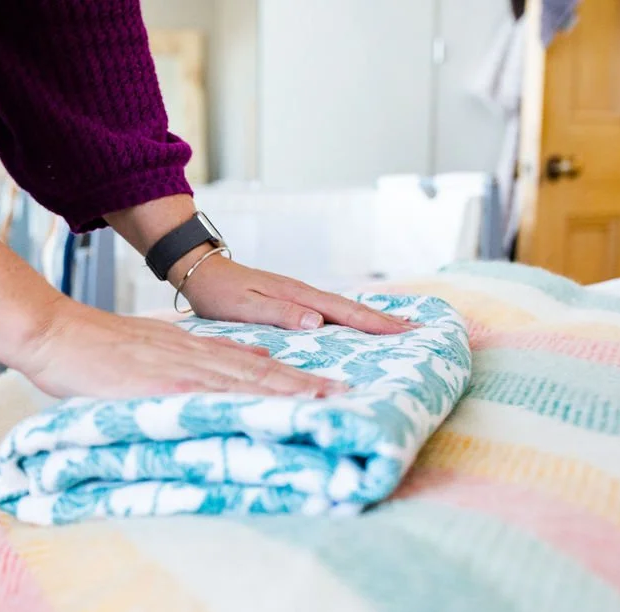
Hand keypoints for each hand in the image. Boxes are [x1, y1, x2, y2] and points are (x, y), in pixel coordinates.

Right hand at [0, 231, 343, 399]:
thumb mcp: (150, 347)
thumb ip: (194, 357)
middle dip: (301, 386)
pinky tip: (263, 408)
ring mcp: (175, 367)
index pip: (250, 364)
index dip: (289, 377)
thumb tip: (243, 366)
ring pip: (241, 380)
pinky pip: (205, 393)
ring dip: (284, 392)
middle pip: (257, 372)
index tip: (322, 388)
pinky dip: (239, 401)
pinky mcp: (157, 381)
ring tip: (321, 403)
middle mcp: (191, 354)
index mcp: (190, 349)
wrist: (54, 332)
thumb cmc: (92, 347)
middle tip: (342, 397)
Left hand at [178, 252, 414, 334]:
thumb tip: (318, 322)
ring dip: (371, 319)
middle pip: (352, 309)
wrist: (201, 270)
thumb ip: (280, 314)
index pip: (345, 312)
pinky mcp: (291, 301)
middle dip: (385, 320)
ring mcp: (299, 296)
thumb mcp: (246, 306)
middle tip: (418, 331)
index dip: (376, 324)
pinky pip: (330, 311)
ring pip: (343, 310)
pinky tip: (356, 325)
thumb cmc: (219, 292)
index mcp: (298, 295)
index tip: (406, 332)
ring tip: (398, 329)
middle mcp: (304, 294)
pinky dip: (349, 318)